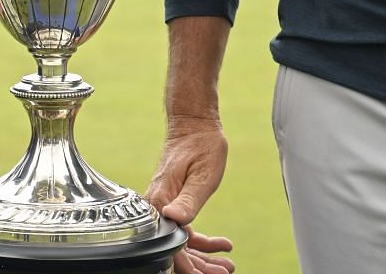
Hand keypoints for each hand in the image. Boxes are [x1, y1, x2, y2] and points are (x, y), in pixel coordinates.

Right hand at [146, 116, 235, 273]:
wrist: (195, 126)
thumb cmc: (199, 147)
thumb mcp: (200, 176)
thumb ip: (187, 201)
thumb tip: (174, 219)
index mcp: (160, 202)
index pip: (170, 246)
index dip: (188, 266)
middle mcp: (158, 208)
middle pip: (174, 250)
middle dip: (198, 268)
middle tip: (223, 273)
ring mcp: (166, 208)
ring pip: (181, 244)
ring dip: (203, 259)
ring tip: (226, 266)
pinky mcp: (174, 205)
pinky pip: (185, 232)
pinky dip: (203, 243)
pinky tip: (223, 245)